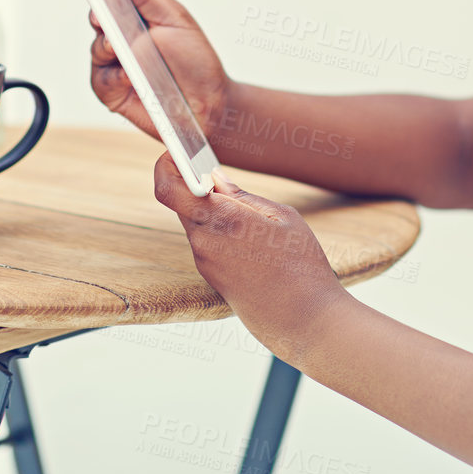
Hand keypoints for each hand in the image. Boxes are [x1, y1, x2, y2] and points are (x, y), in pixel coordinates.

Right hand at [88, 0, 231, 141]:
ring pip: (96, 48)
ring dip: (109, 47)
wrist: (209, 103)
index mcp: (134, 13)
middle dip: (99, 13)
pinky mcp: (110, 91)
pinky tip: (130, 75)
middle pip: (97, 16)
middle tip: (104, 13)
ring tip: (124, 48)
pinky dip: (114, 75)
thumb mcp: (172, 15)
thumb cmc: (195, 58)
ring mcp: (113, 64)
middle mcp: (120, 36)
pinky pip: (101, 78)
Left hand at [152, 151, 348, 363]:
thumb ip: (242, 197)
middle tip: (215, 172)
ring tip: (244, 208)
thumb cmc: (301, 266)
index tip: (177, 152)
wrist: (305, 321)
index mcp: (220, 219)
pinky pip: (206, 242)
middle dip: (194, 185)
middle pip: (181, 202)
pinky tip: (248, 235)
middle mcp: (204, 242)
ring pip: (195, 223)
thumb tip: (216, 181)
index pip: (169, 186)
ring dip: (211, 210)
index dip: (167, 164)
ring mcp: (205, 262)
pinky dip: (219, 230)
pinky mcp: (212, 277)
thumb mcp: (281, 217)